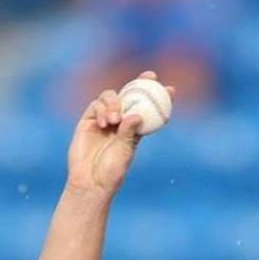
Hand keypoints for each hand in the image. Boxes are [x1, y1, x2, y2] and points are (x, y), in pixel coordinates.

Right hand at [66, 70, 174, 195]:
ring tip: (115, 120)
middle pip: (130, 95)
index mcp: (134, 130)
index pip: (147, 109)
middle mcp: (120, 121)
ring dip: (115, 103)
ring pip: (111, 97)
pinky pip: (96, 106)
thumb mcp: (124, 153)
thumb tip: (137, 115)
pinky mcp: (88, 120)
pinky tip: (104, 123)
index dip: (158, 97)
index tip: (170, 89)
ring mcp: (104, 119)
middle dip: (140, 83)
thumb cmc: (111, 172)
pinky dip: (101, 110)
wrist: (91, 181)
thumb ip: (129, 134)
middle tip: (149, 78)